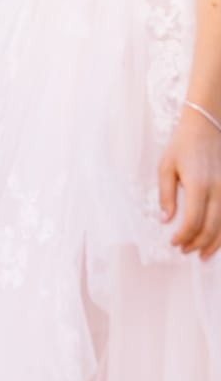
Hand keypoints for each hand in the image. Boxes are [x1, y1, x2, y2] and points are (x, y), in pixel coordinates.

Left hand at [159, 106, 220, 258]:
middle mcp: (218, 189)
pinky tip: (217, 239)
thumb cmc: (182, 145)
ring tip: (202, 253)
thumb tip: (166, 220)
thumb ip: (166, 195)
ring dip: (214, 243)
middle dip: (197, 243)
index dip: (183, 236)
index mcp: (198, 184)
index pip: (193, 221)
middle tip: (185, 250)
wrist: (206, 126)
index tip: (174, 242)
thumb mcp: (166, 166)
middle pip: (211, 228)